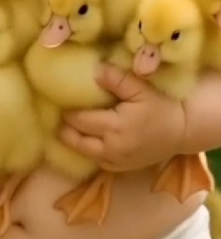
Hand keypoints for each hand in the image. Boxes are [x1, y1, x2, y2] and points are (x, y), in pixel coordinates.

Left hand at [58, 64, 186, 171]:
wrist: (182, 130)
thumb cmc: (161, 106)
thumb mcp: (141, 88)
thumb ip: (116, 78)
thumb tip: (94, 71)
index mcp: (116, 127)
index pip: (80, 120)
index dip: (67, 112)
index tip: (57, 101)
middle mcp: (113, 148)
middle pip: (78, 141)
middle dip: (64, 129)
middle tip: (54, 115)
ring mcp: (117, 161)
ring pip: (85, 154)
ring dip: (72, 142)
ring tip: (61, 128)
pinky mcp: (122, 168)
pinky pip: (97, 161)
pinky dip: (87, 151)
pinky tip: (81, 140)